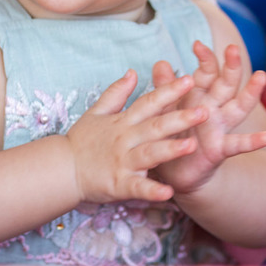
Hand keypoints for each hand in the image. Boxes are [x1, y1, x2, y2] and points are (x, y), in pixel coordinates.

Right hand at [65, 69, 208, 204]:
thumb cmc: (81, 141)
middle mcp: (125, 139)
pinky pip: (137, 187)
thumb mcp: (97, 112)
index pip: (149, 102)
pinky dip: (152, 191)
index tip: (190, 80)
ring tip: (192, 146)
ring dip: (170, 150)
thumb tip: (133, 72)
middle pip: (155, 126)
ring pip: (149, 154)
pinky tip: (168, 193)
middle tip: (204, 111)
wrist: (61, 169)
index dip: (169, 91)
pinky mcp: (118, 184)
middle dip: (180, 118)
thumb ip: (117, 93)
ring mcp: (122, 162)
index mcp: (123, 122)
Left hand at [151, 42, 265, 196]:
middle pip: (227, 83)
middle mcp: (213, 107)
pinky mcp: (220, 148)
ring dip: (251, 92)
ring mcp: (220, 126)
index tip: (197, 44)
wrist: (171, 168)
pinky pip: (239, 143)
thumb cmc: (169, 132)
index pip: (207, 72)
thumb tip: (160, 62)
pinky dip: (254, 141)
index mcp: (199, 95)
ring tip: (262, 77)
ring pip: (239, 106)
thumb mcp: (163, 108)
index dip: (205, 59)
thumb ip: (164, 88)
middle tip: (233, 48)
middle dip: (231, 65)